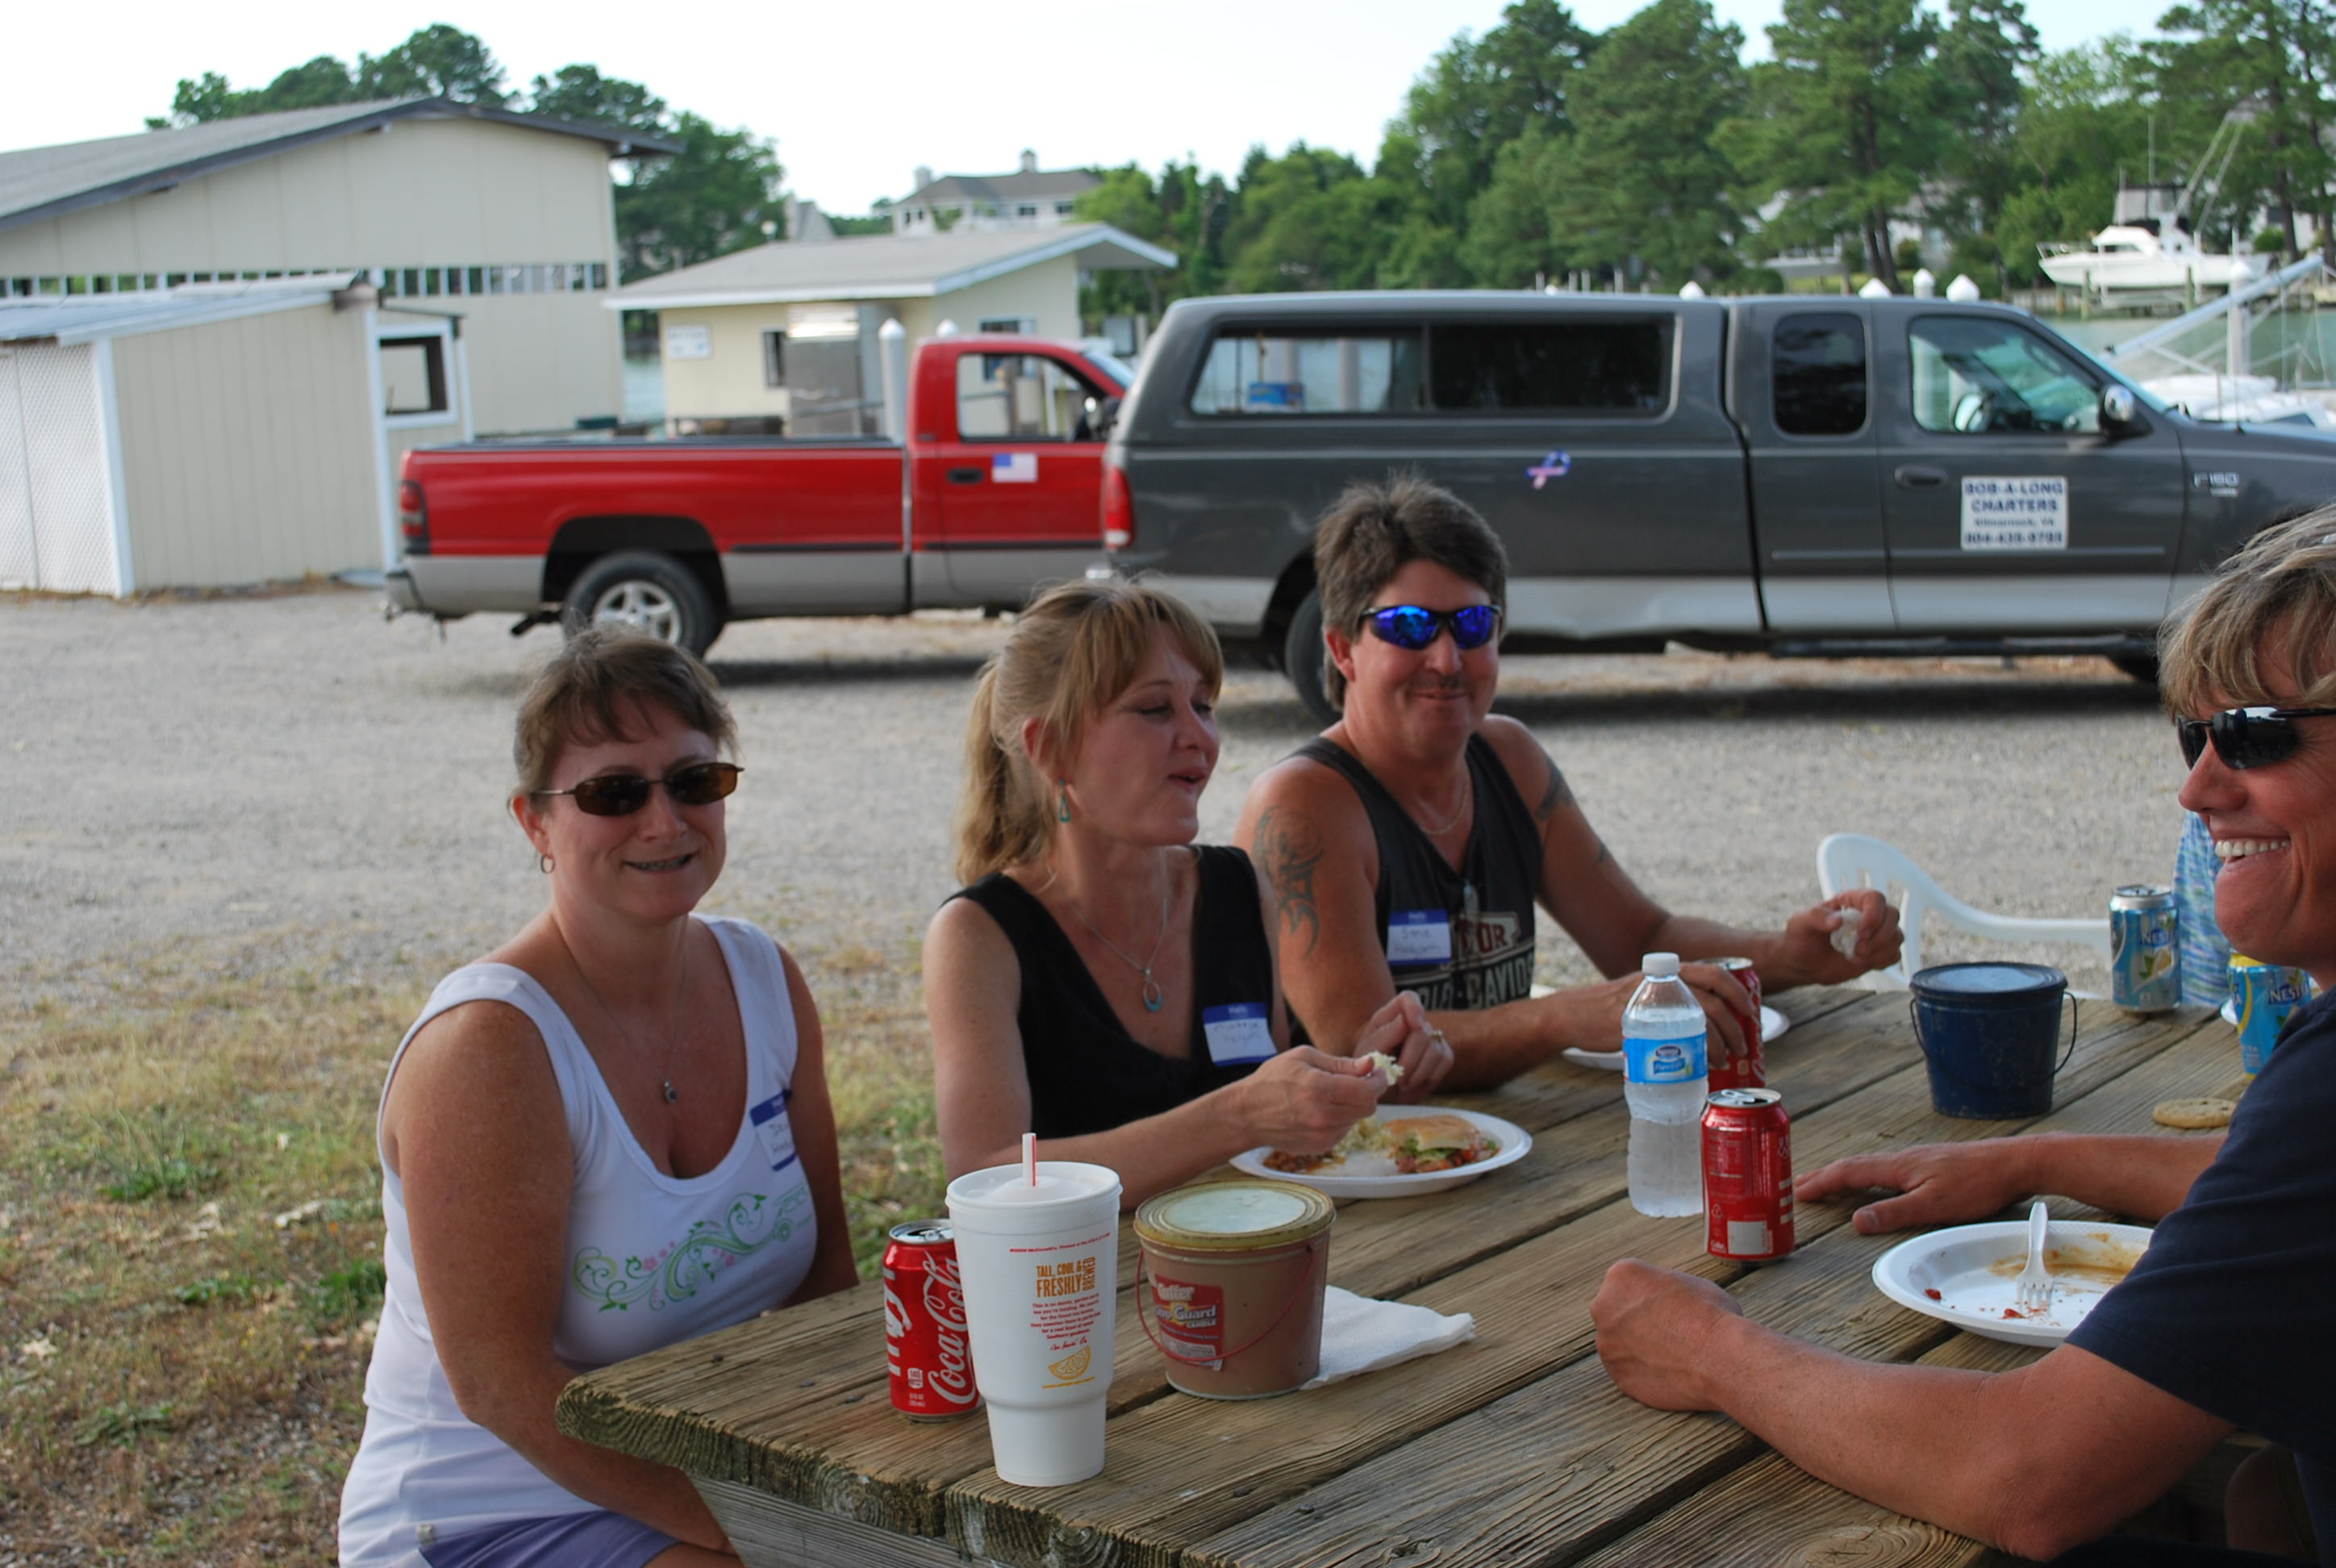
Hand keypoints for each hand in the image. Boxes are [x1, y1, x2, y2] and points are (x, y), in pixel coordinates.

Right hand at [1237, 1047, 1385, 1154]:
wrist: (1247, 1115)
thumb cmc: (1273, 1079)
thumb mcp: (1304, 1057)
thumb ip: (1340, 1063)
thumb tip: (1370, 1064)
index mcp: (1318, 1089)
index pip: (1367, 1091)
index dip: (1378, 1081)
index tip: (1378, 1073)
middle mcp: (1322, 1116)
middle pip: (1368, 1108)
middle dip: (1369, 1092)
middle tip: (1361, 1081)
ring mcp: (1322, 1135)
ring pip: (1357, 1118)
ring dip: (1353, 1105)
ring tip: (1331, 1094)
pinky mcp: (1321, 1146)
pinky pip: (1344, 1129)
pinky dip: (1341, 1118)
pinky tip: (1321, 1109)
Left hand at [1354, 990, 1453, 1102]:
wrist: (1380, 1086)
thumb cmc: (1369, 1066)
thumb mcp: (1368, 1052)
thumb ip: (1385, 1036)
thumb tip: (1405, 1021)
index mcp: (1391, 1015)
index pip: (1409, 999)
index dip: (1415, 1008)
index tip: (1415, 1025)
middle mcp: (1414, 1022)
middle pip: (1423, 1033)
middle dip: (1410, 1060)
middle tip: (1397, 1079)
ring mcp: (1431, 1036)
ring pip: (1436, 1050)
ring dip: (1418, 1073)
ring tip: (1402, 1084)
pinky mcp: (1443, 1053)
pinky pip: (1445, 1060)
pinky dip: (1429, 1077)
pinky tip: (1414, 1083)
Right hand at [1552, 969, 1749, 1062]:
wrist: (1576, 1014)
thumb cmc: (1613, 1008)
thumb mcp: (1647, 992)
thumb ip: (1672, 999)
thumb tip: (1708, 1021)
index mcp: (1670, 973)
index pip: (1715, 974)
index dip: (1738, 993)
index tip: (1750, 1012)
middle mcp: (1664, 984)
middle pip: (1715, 1002)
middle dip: (1735, 1028)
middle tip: (1741, 1048)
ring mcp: (1654, 1003)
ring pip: (1701, 1022)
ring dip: (1719, 1045)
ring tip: (1722, 1060)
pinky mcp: (1641, 1024)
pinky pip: (1678, 1039)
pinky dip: (1696, 1054)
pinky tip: (1699, 1064)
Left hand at [1592, 1260, 1741, 1410]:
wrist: (1719, 1359)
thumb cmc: (1712, 1316)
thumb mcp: (1690, 1282)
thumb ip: (1664, 1287)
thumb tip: (1663, 1297)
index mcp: (1621, 1275)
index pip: (1629, 1283)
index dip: (1651, 1296)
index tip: (1667, 1307)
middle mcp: (1604, 1306)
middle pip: (1617, 1312)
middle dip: (1637, 1320)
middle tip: (1667, 1332)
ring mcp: (1607, 1344)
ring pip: (1619, 1343)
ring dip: (1638, 1348)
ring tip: (1672, 1354)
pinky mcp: (1617, 1375)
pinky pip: (1628, 1372)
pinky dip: (1644, 1373)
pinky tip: (1669, 1372)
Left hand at [1773, 891, 1902, 986]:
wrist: (1802, 964)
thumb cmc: (1800, 939)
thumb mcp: (1799, 924)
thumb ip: (1815, 917)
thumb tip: (1838, 920)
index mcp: (1849, 901)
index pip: (1875, 897)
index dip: (1874, 914)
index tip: (1861, 933)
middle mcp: (1867, 914)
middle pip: (1893, 915)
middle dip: (1880, 935)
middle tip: (1858, 948)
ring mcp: (1875, 934)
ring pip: (1897, 936)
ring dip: (1880, 950)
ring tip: (1855, 957)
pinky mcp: (1878, 952)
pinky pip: (1895, 954)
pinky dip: (1882, 961)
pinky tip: (1861, 962)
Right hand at [1795, 1138, 2034, 1233]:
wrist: (2014, 1162)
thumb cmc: (1977, 1185)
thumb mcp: (1934, 1206)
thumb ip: (1894, 1212)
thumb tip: (1855, 1221)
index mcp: (1898, 1167)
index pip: (1849, 1173)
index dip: (1822, 1183)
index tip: (1798, 1192)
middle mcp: (1902, 1158)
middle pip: (1854, 1165)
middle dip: (1825, 1175)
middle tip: (1800, 1184)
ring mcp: (1917, 1159)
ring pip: (1869, 1164)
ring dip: (1843, 1173)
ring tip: (1829, 1181)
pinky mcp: (1930, 1163)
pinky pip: (1884, 1166)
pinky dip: (1865, 1173)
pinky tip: (1874, 1180)